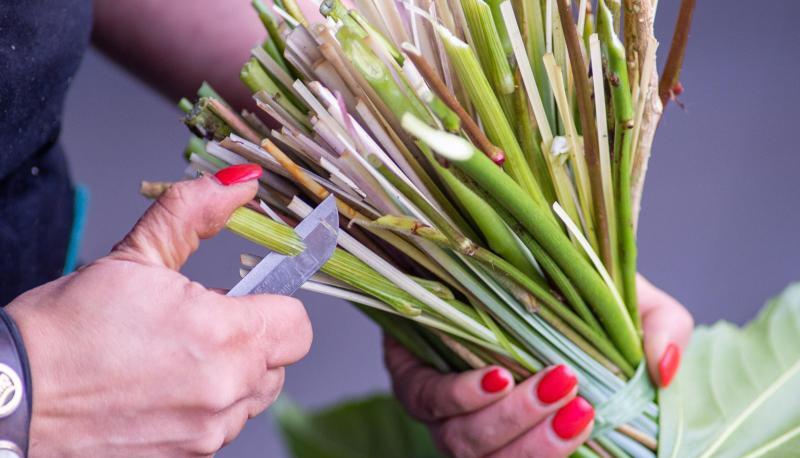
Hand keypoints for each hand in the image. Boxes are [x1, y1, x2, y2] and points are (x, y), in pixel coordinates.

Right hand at [6, 165, 312, 456]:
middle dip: (253, 338)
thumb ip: (195, 212)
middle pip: (280, 363)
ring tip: (177, 357)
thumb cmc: (65, 332)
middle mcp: (225, 393)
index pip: (297, 324)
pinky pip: (219, 428)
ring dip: (231, 375)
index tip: (248, 295)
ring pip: (252, 398)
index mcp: (225, 337)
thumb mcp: (135, 255)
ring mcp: (206, 434)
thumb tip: (239, 183)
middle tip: (203, 322)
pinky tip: (162, 390)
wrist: (12, 399)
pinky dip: (204, 408)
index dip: (275, 303)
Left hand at [385, 277, 692, 457]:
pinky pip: (428, 400)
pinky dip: (462, 393)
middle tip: (578, 407)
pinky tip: (497, 377)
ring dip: (510, 420)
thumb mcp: (630, 300)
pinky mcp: (411, 372)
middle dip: (541, 444)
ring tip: (550, 385)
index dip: (557, 454)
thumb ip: (661, 329)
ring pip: (465, 443)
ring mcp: (444, 408)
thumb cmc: (570, 285)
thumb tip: (666, 369)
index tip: (591, 424)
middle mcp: (485, 427)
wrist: (510, 243)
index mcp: (534, 423)